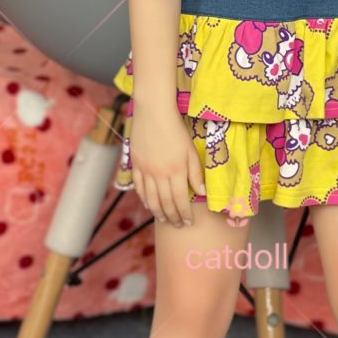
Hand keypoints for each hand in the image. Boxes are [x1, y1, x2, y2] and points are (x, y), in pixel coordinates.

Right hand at [129, 105, 205, 227]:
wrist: (154, 113)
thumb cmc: (177, 130)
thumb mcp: (191, 151)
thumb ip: (195, 174)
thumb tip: (201, 193)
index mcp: (176, 171)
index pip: (180, 200)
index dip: (184, 213)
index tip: (188, 222)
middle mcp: (159, 174)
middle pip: (165, 203)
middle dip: (173, 216)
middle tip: (178, 225)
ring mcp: (145, 171)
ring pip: (151, 199)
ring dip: (158, 212)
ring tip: (164, 219)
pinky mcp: (135, 165)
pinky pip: (139, 188)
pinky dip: (144, 199)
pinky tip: (149, 205)